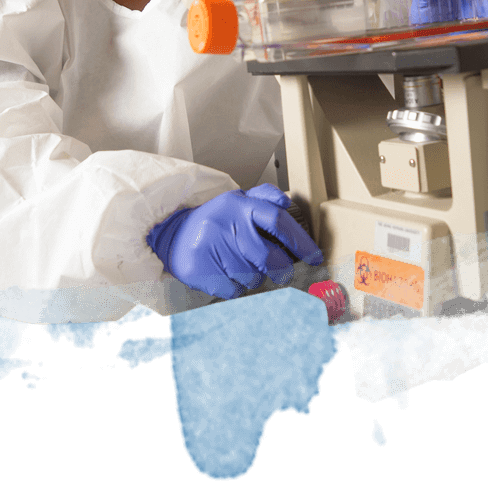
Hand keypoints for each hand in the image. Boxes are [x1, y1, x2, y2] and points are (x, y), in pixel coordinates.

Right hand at [146, 183, 322, 299]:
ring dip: (254, 277)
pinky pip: (235, 291)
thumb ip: (264, 197)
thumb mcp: (237, 200)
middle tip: (283, 272)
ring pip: (253, 277)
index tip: (315, 257)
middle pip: (269, 257)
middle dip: (282, 270)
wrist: (172, 233)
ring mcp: (213, 248)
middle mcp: (227, 224)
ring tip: (241, 265)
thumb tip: (286, 202)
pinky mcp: (202, 271)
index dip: (300, 241)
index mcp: (240, 205)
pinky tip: (227, 274)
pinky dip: (237, 288)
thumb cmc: (214, 220)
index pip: (277, 220)